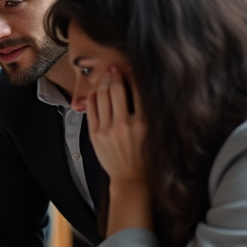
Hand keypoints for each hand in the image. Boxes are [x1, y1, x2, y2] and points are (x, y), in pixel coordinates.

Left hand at [86, 67, 146, 184]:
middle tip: (114, 68)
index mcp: (143, 123)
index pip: (137, 91)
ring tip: (106, 76)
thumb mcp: (155, 133)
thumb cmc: (146, 156)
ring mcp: (107, 129)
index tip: (131, 69)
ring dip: (103, 83)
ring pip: (102, 97)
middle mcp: (125, 124)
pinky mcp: (95, 135)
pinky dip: (93, 97)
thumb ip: (149, 113)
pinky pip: (91, 109)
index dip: (133, 76)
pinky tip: (96, 91)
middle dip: (115, 75)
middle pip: (116, 89)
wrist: (131, 178)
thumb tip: (143, 89)